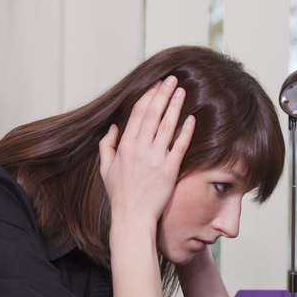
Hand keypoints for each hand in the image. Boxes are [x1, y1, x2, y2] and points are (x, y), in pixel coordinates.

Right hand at [99, 76, 195, 227]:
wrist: (132, 217)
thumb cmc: (120, 195)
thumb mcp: (105, 169)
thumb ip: (107, 145)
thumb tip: (112, 127)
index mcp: (124, 146)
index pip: (137, 114)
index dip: (148, 97)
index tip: (155, 84)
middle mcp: (140, 149)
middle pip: (153, 114)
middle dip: (162, 94)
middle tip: (171, 79)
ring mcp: (155, 159)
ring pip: (166, 126)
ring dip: (175, 106)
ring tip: (182, 91)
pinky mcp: (169, 170)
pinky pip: (179, 146)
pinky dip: (185, 131)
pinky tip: (192, 118)